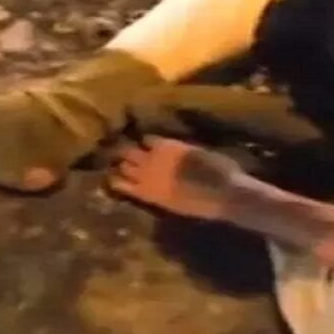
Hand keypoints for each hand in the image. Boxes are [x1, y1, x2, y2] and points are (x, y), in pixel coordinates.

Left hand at [108, 136, 245, 220]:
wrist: (220, 194)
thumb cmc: (221, 171)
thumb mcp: (203, 152)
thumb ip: (184, 149)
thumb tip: (180, 149)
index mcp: (168, 144)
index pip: (147, 138)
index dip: (145, 142)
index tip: (144, 145)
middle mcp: (153, 156)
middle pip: (130, 150)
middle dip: (126, 152)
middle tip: (123, 155)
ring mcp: (147, 175)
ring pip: (123, 165)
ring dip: (120, 165)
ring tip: (118, 168)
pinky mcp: (146, 193)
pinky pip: (123, 186)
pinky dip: (116, 182)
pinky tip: (112, 182)